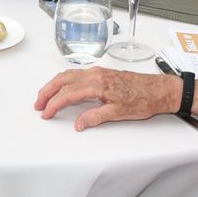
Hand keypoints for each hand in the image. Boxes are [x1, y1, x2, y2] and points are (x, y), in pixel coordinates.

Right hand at [35, 66, 176, 130]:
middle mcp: (95, 75)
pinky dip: (65, 80)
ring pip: (69, 75)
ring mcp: (98, 72)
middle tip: (38, 104)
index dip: (54, 105)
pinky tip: (63, 87)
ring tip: (46, 97)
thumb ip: (95, 117)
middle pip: (63, 80)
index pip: (68, 94)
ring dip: (54, 85)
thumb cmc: (142, 100)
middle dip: (47, 92)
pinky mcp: (102, 73)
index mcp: (97, 85)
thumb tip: (78, 124)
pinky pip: (77, 73)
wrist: (159, 90)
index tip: (46, 113)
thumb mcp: (118, 113)